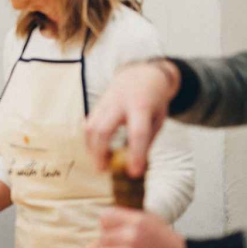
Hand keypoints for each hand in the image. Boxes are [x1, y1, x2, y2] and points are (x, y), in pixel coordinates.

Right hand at [83, 60, 179, 176]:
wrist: (142, 74)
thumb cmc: (153, 101)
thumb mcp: (159, 118)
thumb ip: (147, 139)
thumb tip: (135, 164)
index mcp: (142, 106)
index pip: (138, 132)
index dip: (135, 154)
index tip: (134, 173)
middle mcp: (120, 102)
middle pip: (104, 129)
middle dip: (100, 153)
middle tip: (103, 171)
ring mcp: (105, 102)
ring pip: (91, 127)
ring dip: (92, 149)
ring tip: (100, 163)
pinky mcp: (97, 104)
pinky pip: (88, 125)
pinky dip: (89, 141)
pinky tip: (96, 152)